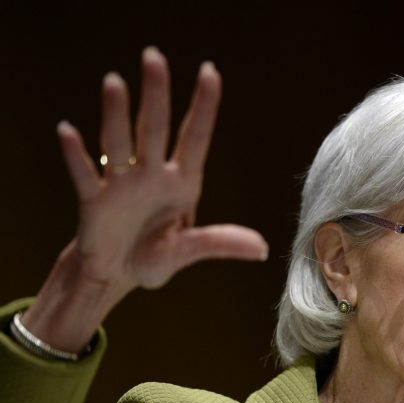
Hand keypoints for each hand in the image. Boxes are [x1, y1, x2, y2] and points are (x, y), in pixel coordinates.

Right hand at [59, 47, 267, 296]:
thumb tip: (263, 249)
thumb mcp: (189, 251)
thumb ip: (221, 243)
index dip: (203, 107)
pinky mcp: (93, 201)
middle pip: (154, 129)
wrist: (116, 273)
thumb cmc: (156, 256)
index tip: (210, 72)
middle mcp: (151, 175)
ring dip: (116, 115)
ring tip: (115, 82)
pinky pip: (84, 175)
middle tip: (154, 56)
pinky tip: (67, 131)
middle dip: (156, 95)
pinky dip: (75, 156)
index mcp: (181, 184)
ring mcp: (121, 184)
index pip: (195, 138)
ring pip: (118, 143)